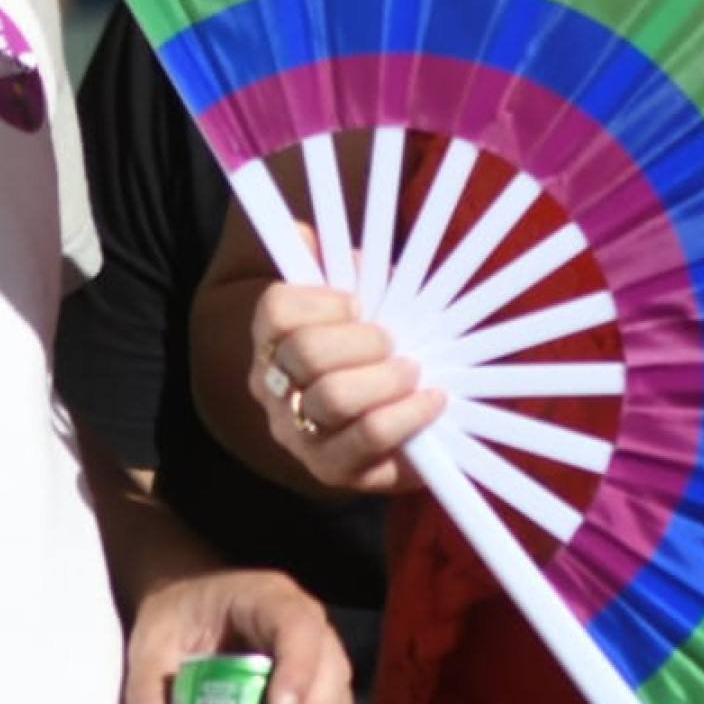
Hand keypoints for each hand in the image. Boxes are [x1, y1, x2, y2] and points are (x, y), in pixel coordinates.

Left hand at [125, 568, 355, 703]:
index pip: (297, 625)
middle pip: (330, 669)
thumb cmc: (177, 618)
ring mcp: (316, 659)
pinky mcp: (313, 692)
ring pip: (338, 700)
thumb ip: (147, 681)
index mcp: (268, 599)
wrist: (189, 611)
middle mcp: (305, 625)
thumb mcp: (152, 639)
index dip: (298, 668)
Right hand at [251, 279, 441, 493]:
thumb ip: (338, 267)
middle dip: (363, 340)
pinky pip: (371, 438)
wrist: (391, 431)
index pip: (275, 310)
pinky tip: (431, 401)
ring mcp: (297, 434)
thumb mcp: (362, 303)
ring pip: (336, 397)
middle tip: (392, 342)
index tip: (357, 302)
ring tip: (413, 371)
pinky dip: (409, 414)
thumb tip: (305, 232)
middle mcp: (273, 389)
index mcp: (272, 340)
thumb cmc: (372, 355)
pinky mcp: (331, 470)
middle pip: (307, 352)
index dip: (322, 300)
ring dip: (387, 378)